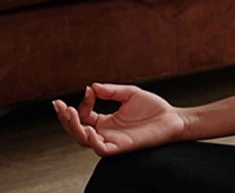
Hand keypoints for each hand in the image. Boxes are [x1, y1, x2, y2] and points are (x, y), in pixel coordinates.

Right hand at [52, 83, 187, 156]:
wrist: (174, 118)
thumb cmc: (154, 108)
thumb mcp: (129, 94)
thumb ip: (111, 91)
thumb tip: (92, 86)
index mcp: (106, 121)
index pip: (83, 116)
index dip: (81, 105)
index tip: (89, 91)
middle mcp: (106, 132)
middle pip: (77, 131)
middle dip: (65, 119)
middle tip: (60, 106)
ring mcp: (113, 140)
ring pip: (84, 141)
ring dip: (75, 129)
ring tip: (71, 114)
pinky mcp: (122, 147)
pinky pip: (102, 149)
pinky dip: (92, 141)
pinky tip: (90, 128)